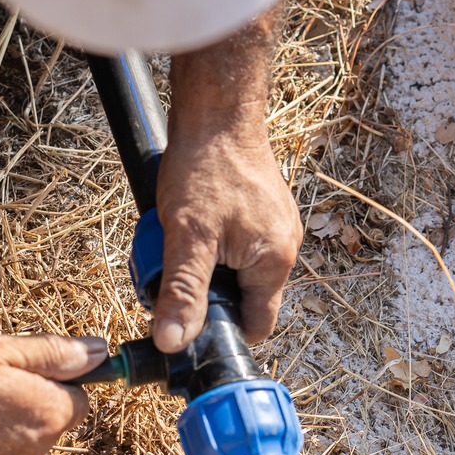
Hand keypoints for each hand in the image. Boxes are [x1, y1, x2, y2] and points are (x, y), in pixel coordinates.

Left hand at [152, 112, 301, 351]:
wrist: (217, 111)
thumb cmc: (206, 168)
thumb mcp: (187, 237)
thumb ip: (183, 293)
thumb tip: (173, 343)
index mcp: (275, 263)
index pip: (255, 325)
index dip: (221, 331)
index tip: (188, 321)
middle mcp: (282, 248)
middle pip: (241, 298)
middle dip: (205, 293)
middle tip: (172, 271)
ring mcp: (272, 228)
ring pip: (232, 270)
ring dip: (201, 265)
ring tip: (177, 241)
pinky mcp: (258, 212)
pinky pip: (232, 245)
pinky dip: (206, 243)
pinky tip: (187, 224)